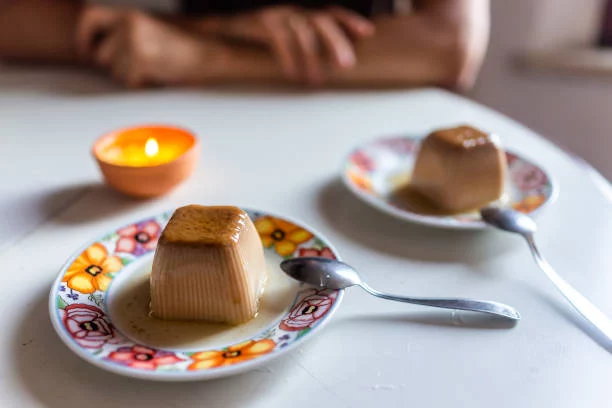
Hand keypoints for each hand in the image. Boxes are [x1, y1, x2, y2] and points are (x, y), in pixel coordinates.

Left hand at [77, 6, 219, 87]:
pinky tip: (156, 75)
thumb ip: (123, 32)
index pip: (89, 18)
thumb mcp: (148, 28)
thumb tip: (97, 49)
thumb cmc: (181, 46)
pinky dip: (141, 84)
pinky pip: (129, 81)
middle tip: (139, 65)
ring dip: (130, 75)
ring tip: (153, 67)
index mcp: (129, 15)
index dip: (83, 37)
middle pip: (101, 55)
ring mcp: (134, 42)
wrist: (206, 53)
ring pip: (114, 72)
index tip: (87, 51)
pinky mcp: (141, 60)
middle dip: (115, 65)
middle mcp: (128, 25)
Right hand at [204, 6, 374, 84]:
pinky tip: (293, 75)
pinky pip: (280, 40)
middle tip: (346, 65)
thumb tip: (327, 64)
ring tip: (317, 81)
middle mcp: (293, 10)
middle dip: (337, 42)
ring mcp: (278, 14)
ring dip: (313, 59)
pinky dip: (289, 59)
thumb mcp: (285, 34)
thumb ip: (305, 42)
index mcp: (302, 12)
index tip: (367, 33)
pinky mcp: (262, 22)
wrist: (225, 26)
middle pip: (322, 21)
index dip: (349, 20)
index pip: (331, 12)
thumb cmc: (258, 34)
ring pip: (303, 33)